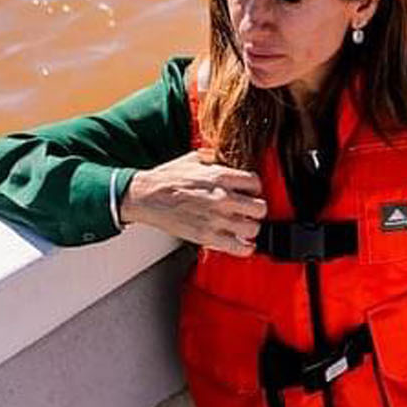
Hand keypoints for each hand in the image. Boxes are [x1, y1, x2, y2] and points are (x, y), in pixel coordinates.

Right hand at [121, 149, 266, 255]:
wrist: (146, 197)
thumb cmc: (166, 179)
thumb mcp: (193, 158)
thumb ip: (215, 159)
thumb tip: (227, 160)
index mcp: (219, 176)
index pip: (255, 182)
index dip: (254, 188)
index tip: (249, 192)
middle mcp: (221, 198)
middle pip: (260, 208)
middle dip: (256, 209)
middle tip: (249, 210)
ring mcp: (215, 219)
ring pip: (253, 228)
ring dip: (250, 227)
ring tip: (243, 225)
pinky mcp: (207, 237)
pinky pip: (239, 247)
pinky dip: (244, 247)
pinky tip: (241, 242)